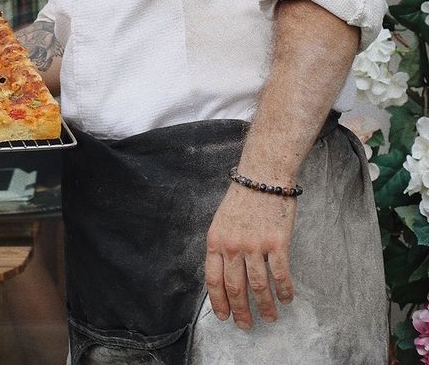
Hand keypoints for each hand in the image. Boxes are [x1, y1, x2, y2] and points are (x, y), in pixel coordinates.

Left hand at [204, 183, 296, 329]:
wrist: (263, 175)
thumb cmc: (243, 197)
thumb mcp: (222, 221)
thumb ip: (223, 246)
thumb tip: (225, 274)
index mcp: (216, 239)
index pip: (213, 279)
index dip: (218, 301)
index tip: (224, 317)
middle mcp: (233, 245)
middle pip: (235, 287)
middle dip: (240, 311)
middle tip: (246, 325)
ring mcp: (255, 245)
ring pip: (259, 286)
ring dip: (265, 307)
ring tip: (270, 318)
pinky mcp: (276, 242)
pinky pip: (280, 275)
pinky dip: (284, 291)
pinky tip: (287, 299)